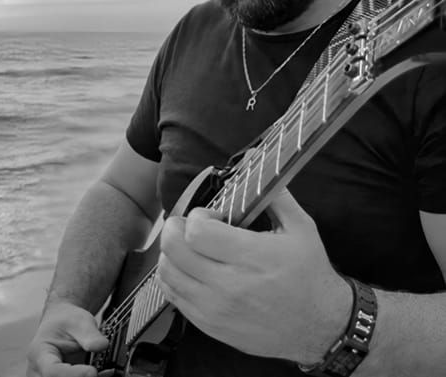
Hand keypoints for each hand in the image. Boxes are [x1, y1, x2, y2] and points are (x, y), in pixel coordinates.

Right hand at [26, 302, 107, 376]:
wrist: (61, 322)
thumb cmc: (66, 321)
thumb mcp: (79, 321)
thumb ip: (89, 334)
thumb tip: (101, 345)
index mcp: (40, 353)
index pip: (52, 371)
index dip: (73, 374)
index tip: (92, 371)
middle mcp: (40, 371)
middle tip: (98, 371)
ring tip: (104, 371)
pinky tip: (102, 373)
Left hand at [157, 188, 351, 364]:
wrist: (319, 326)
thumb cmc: (309, 273)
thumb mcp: (301, 228)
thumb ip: (276, 194)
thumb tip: (255, 160)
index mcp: (251, 257)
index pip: (196, 231)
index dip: (198, 216)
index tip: (213, 216)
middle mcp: (228, 285)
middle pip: (174, 249)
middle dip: (176, 228)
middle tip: (193, 226)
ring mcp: (214, 308)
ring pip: (167, 273)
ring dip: (172, 253)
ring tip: (191, 247)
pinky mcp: (209, 325)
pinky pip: (172, 296)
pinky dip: (173, 277)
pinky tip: (191, 269)